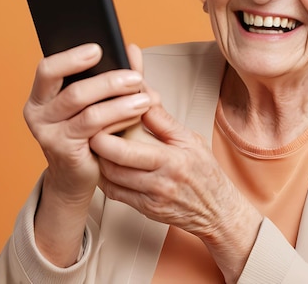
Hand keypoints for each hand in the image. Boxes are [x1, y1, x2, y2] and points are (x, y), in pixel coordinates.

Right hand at [24, 43, 150, 200]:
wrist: (75, 174)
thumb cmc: (87, 131)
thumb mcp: (97, 100)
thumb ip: (114, 74)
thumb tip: (132, 49)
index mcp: (41, 94)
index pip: (48, 69)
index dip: (72, 58)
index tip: (98, 48)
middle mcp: (38, 112)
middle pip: (73, 91)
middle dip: (108, 82)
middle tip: (136, 77)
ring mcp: (48, 134)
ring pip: (88, 111)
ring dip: (120, 103)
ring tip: (145, 98)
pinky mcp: (64, 151)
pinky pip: (94, 130)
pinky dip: (118, 120)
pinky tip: (137, 115)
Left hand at [89, 97, 262, 281]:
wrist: (218, 210)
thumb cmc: (206, 172)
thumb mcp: (191, 139)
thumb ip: (163, 120)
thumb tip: (142, 97)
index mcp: (172, 160)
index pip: (130, 148)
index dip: (108, 134)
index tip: (100, 117)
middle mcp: (160, 182)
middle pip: (115, 165)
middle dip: (97, 147)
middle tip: (89, 130)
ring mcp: (151, 198)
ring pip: (111, 180)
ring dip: (99, 161)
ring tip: (96, 145)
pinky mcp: (145, 209)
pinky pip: (115, 194)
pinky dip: (105, 177)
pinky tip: (105, 164)